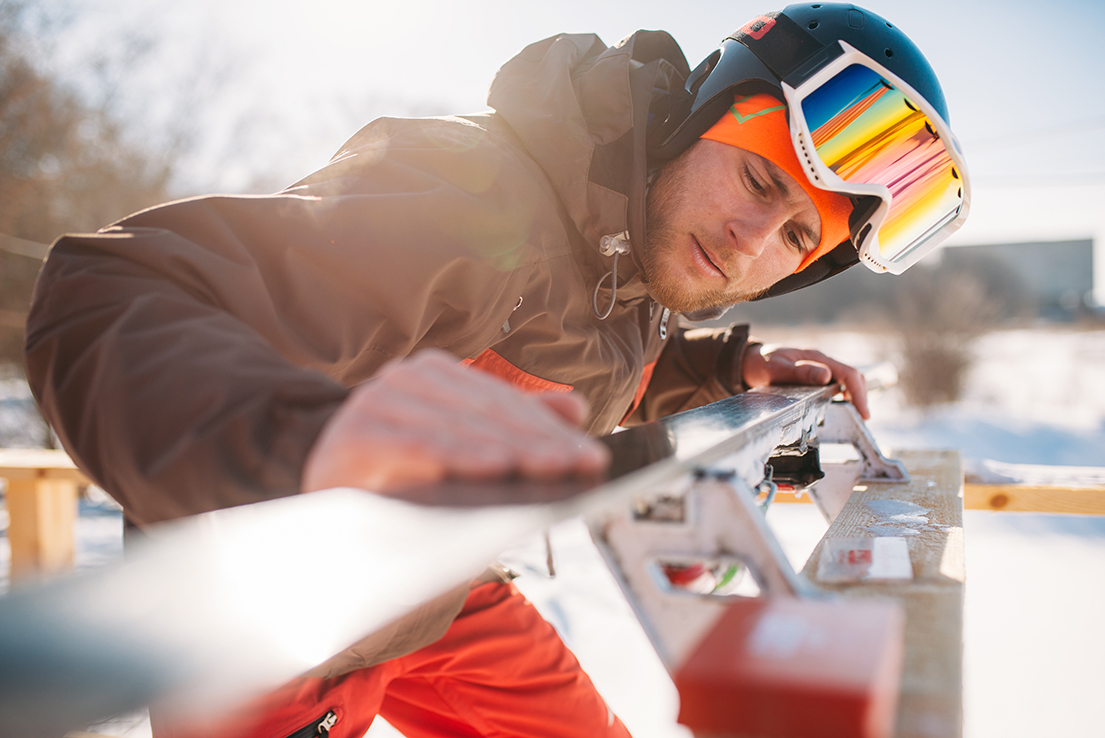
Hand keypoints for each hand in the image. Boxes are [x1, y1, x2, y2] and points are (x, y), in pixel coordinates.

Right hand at [301, 349, 609, 494]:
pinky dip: (457, 457)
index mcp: (435, 374)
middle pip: (486, 414)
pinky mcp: (354, 435)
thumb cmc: (404, 485)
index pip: (503, 402)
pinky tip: (495, 468)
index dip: (550, 429)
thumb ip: (515, 427)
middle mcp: (405, 379)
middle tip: (581, 466)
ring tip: (552, 468)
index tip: (592, 456)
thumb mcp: (466, 455)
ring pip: (457, 428)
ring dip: (509, 450)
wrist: (331, 517)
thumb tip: (576, 406)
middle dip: (539, 443)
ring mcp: (377, 402)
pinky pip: (416, 446)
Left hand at [741, 343, 869, 419]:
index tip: (863, 412)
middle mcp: (821, 361)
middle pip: (853, 377)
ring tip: (856, 414)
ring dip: (854, 396)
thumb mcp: (776, 369)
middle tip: (862, 418)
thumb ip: (800, 372)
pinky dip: (844, 395)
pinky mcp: (814, 376)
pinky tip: (842, 406)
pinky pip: (836, 384)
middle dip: (861, 397)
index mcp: (816, 357)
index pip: (849, 373)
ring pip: (846, 381)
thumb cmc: (761, 364)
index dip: (859, 393)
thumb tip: (826, 376)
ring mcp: (819, 368)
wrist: (748, 361)